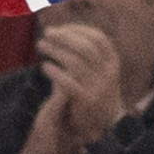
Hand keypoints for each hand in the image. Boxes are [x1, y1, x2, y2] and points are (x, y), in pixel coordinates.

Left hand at [16, 22, 126, 153]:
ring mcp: (98, 86)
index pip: (98, 38)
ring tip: (41, 45)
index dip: (78, 30)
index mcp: (113, 62)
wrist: (103, 126)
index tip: (61, 28)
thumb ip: (85, 55)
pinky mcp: (86, 100)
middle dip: (64, 37)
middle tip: (47, 34)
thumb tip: (65, 33)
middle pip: (85, 46)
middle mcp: (108, 72)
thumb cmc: (94, 93)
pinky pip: (68, 81)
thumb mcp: (97, 72)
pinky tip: (44, 67)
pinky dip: (54, 71)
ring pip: (75, 61)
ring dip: (55, 50)